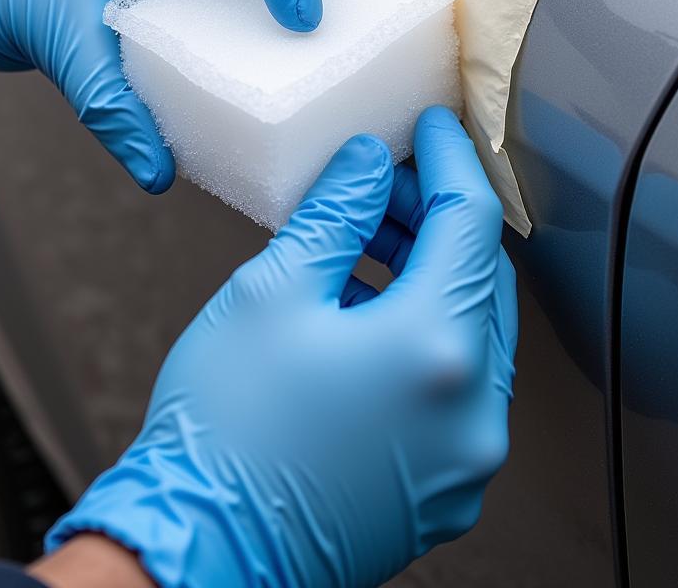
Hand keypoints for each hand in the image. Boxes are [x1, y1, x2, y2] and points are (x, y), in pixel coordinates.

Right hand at [47, 107, 517, 587]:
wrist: (198, 547)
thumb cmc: (225, 432)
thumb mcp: (273, 290)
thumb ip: (336, 214)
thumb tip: (367, 167)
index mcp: (435, 349)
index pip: (468, 221)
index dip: (448, 160)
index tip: (429, 131)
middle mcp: (472, 410)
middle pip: (479, 276)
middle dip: (434, 217)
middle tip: (384, 184)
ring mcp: (464, 457)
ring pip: (471, 330)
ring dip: (429, 274)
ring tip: (366, 240)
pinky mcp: (443, 485)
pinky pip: (456, 383)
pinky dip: (425, 332)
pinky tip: (370, 308)